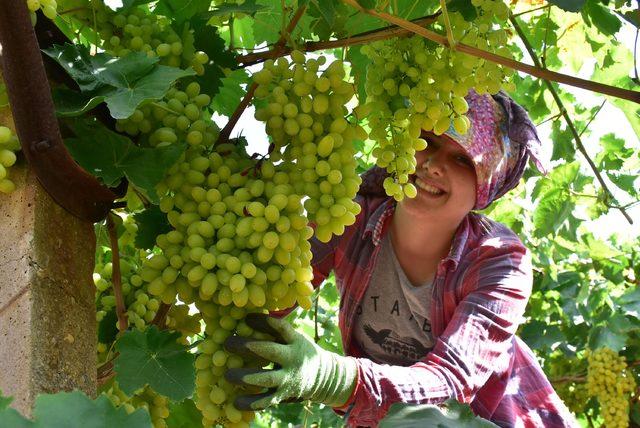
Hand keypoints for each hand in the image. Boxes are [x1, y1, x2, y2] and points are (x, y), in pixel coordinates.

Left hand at [224, 313, 357, 410]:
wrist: (323, 376)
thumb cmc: (298, 350)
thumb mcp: (294, 337)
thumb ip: (275, 330)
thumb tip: (246, 316)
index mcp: (295, 340)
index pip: (280, 327)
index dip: (263, 322)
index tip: (246, 319)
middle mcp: (293, 358)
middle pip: (270, 351)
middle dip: (248, 347)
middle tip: (228, 343)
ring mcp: (289, 378)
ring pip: (267, 378)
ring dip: (245, 377)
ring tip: (227, 375)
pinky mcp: (284, 394)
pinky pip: (267, 400)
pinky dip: (251, 402)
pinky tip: (236, 401)